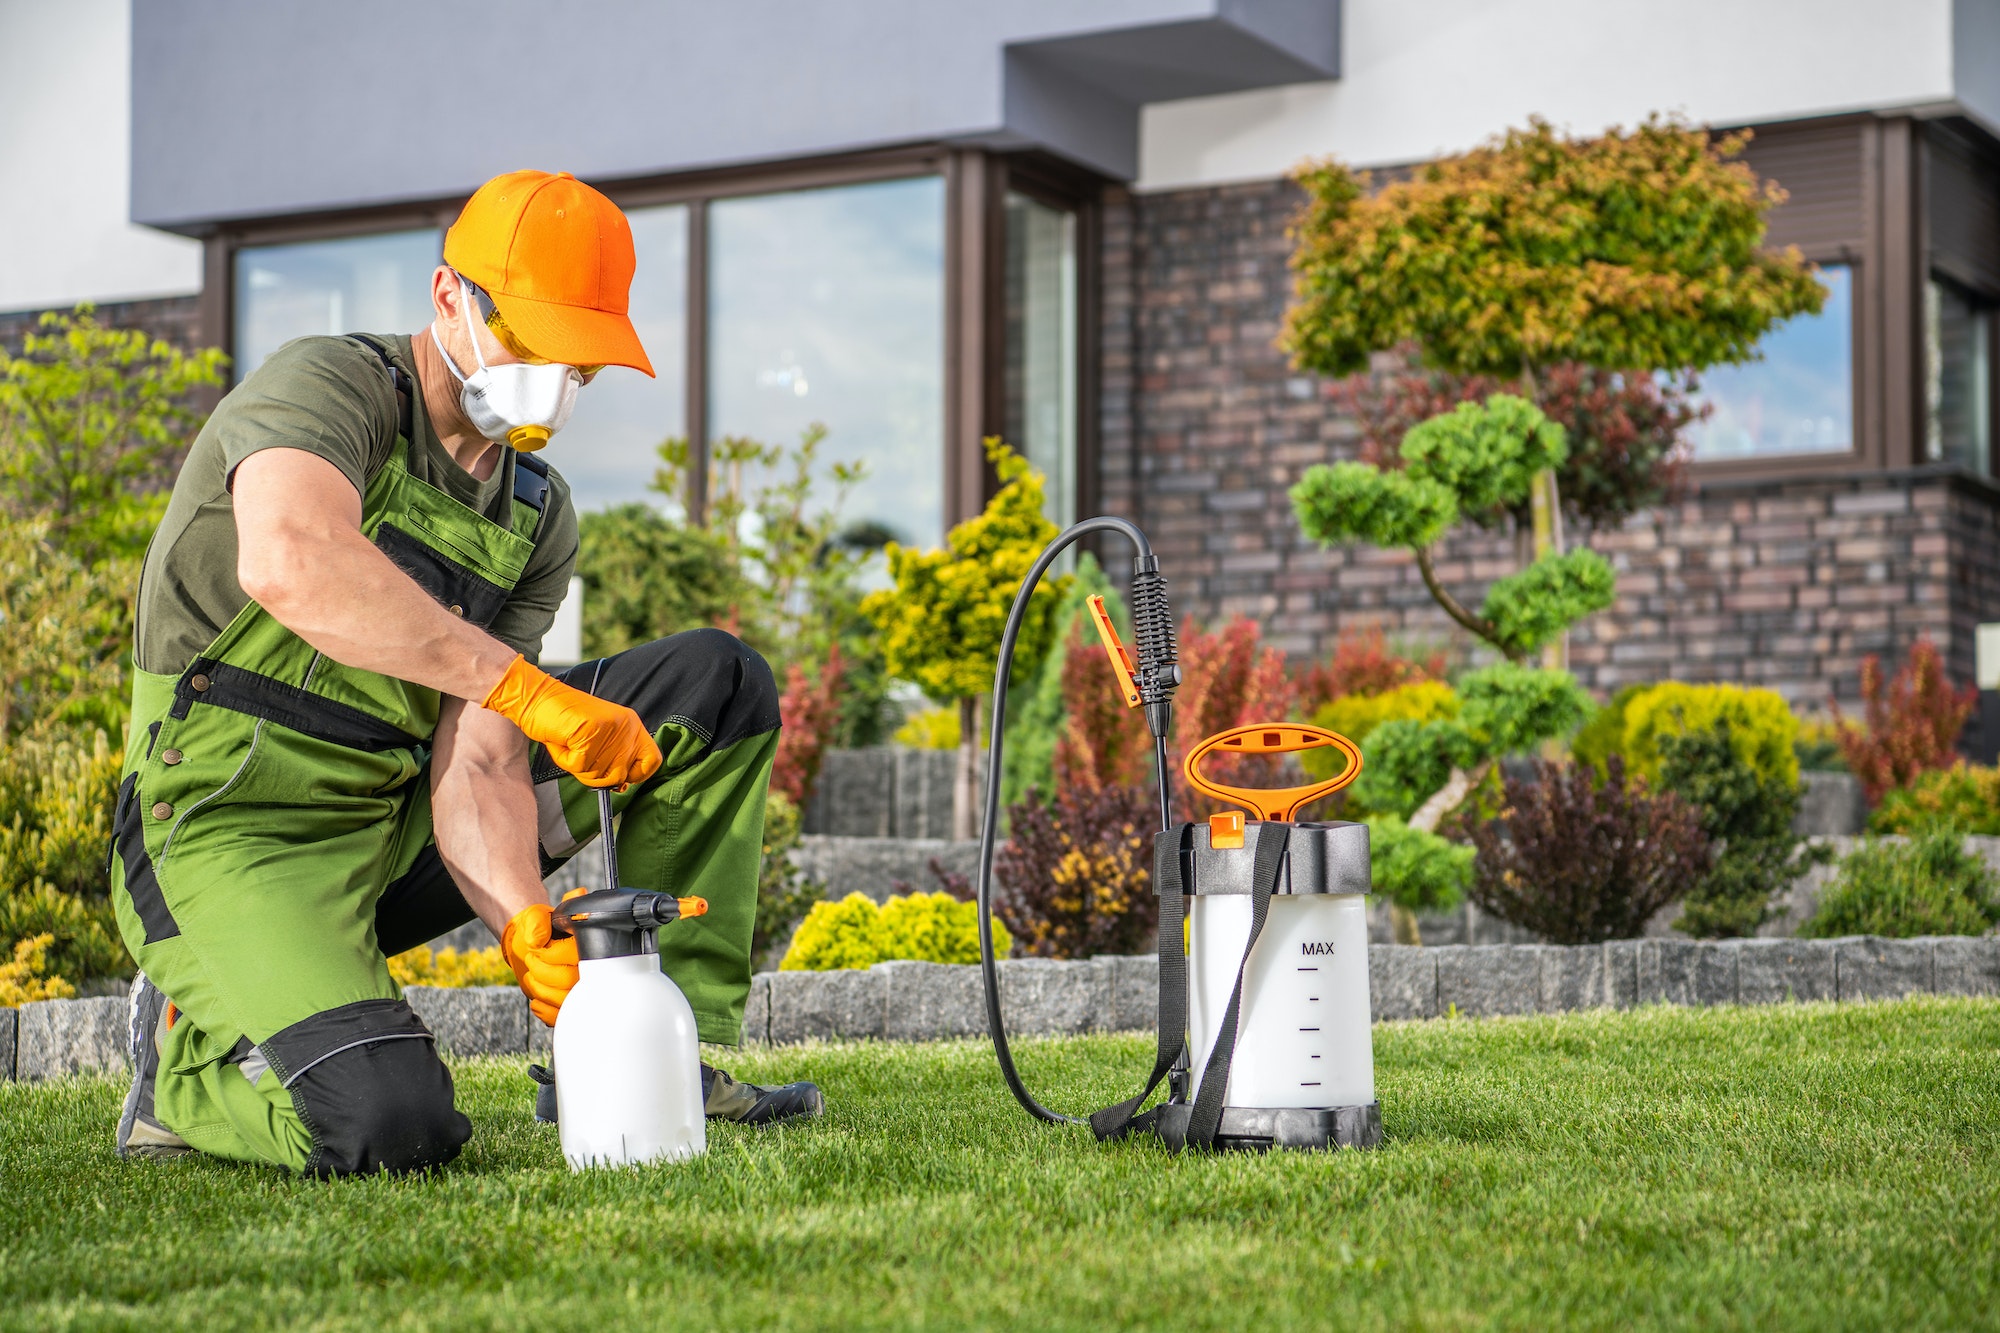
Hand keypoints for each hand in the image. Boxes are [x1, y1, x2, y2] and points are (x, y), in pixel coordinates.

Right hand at [480, 655, 661, 788]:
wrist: (536, 698)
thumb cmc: (564, 722)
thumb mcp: (598, 739)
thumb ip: (614, 759)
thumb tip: (622, 787)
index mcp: (632, 725)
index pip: (653, 761)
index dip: (636, 775)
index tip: (620, 778)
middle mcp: (626, 726)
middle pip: (620, 775)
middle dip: (595, 774)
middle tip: (580, 755)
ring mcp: (609, 729)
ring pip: (598, 774)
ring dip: (579, 768)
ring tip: (571, 744)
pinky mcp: (590, 733)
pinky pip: (578, 767)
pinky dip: (565, 760)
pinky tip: (562, 741)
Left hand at [500, 902, 578, 1026]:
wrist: (533, 943)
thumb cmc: (540, 928)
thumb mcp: (542, 915)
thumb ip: (557, 909)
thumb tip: (573, 900)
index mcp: (588, 946)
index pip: (574, 957)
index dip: (551, 956)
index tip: (537, 949)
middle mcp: (590, 969)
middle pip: (568, 981)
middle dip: (543, 973)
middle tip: (532, 961)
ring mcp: (581, 989)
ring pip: (564, 1001)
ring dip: (541, 990)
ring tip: (533, 976)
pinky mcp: (570, 1005)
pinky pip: (561, 1016)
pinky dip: (545, 1011)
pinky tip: (537, 999)